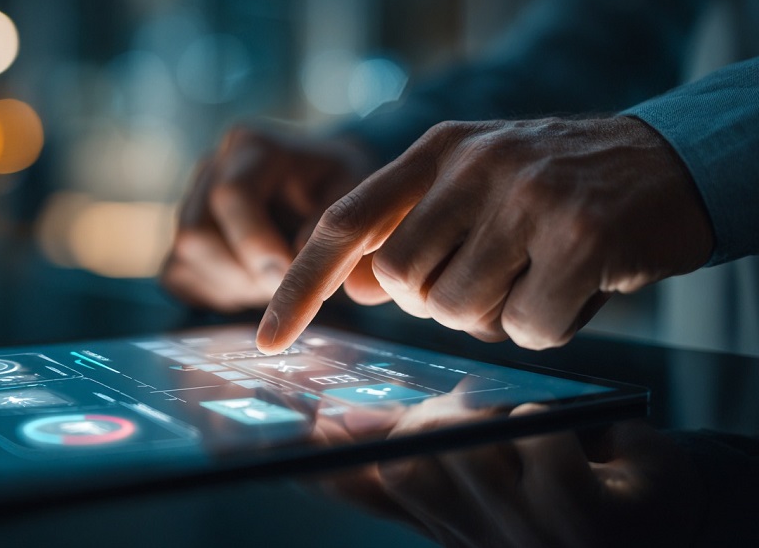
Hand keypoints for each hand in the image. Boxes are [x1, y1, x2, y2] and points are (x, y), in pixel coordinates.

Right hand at [162, 125, 374, 310]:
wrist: (322, 191)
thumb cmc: (343, 192)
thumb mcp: (357, 198)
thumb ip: (334, 225)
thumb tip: (297, 256)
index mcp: (253, 146)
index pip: (232, 194)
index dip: (255, 243)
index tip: (287, 276)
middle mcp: (212, 168)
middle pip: (195, 233)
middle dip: (243, 273)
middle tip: (286, 286)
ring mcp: (190, 201)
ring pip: (185, 258)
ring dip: (234, 285)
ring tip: (277, 282)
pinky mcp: (183, 237)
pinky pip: (180, 276)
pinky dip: (219, 293)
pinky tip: (255, 284)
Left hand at [257, 117, 713, 351]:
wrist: (664, 163)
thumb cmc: (553, 188)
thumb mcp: (474, 187)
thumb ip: (414, 228)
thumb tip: (359, 286)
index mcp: (438, 150)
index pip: (346, 223)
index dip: (301, 283)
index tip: (270, 340)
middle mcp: (476, 165)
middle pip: (404, 284)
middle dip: (438, 303)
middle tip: (490, 277)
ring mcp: (528, 197)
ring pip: (461, 312)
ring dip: (494, 317)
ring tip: (535, 275)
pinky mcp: (581, 236)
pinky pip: (527, 328)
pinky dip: (546, 327)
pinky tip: (576, 287)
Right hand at [318, 410, 702, 547]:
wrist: (669, 512)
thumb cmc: (571, 478)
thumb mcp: (486, 459)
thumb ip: (414, 441)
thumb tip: (332, 418)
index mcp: (444, 521)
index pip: (365, 489)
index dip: (321, 460)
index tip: (274, 429)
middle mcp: (475, 542)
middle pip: (411, 463)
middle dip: (436, 422)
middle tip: (468, 410)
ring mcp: (529, 542)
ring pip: (474, 451)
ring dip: (503, 420)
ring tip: (530, 430)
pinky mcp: (586, 527)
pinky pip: (544, 447)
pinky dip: (560, 429)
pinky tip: (585, 450)